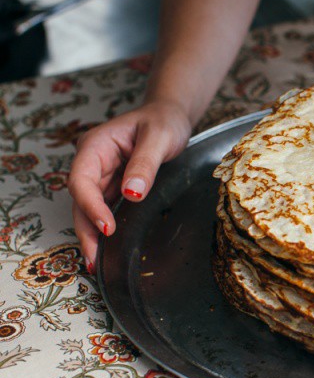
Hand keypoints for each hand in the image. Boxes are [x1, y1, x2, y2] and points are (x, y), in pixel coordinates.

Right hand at [68, 101, 192, 268]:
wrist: (170, 116)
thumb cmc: (163, 121)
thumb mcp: (159, 137)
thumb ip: (145, 164)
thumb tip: (132, 193)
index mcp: (96, 145)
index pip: (82, 180)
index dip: (90, 206)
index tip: (107, 227)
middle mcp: (93, 161)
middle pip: (80, 199)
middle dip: (86, 229)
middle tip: (95, 259)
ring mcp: (102, 174)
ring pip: (89, 207)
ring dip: (92, 233)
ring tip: (97, 262)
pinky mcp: (113, 185)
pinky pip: (104, 207)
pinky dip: (104, 226)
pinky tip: (108, 247)